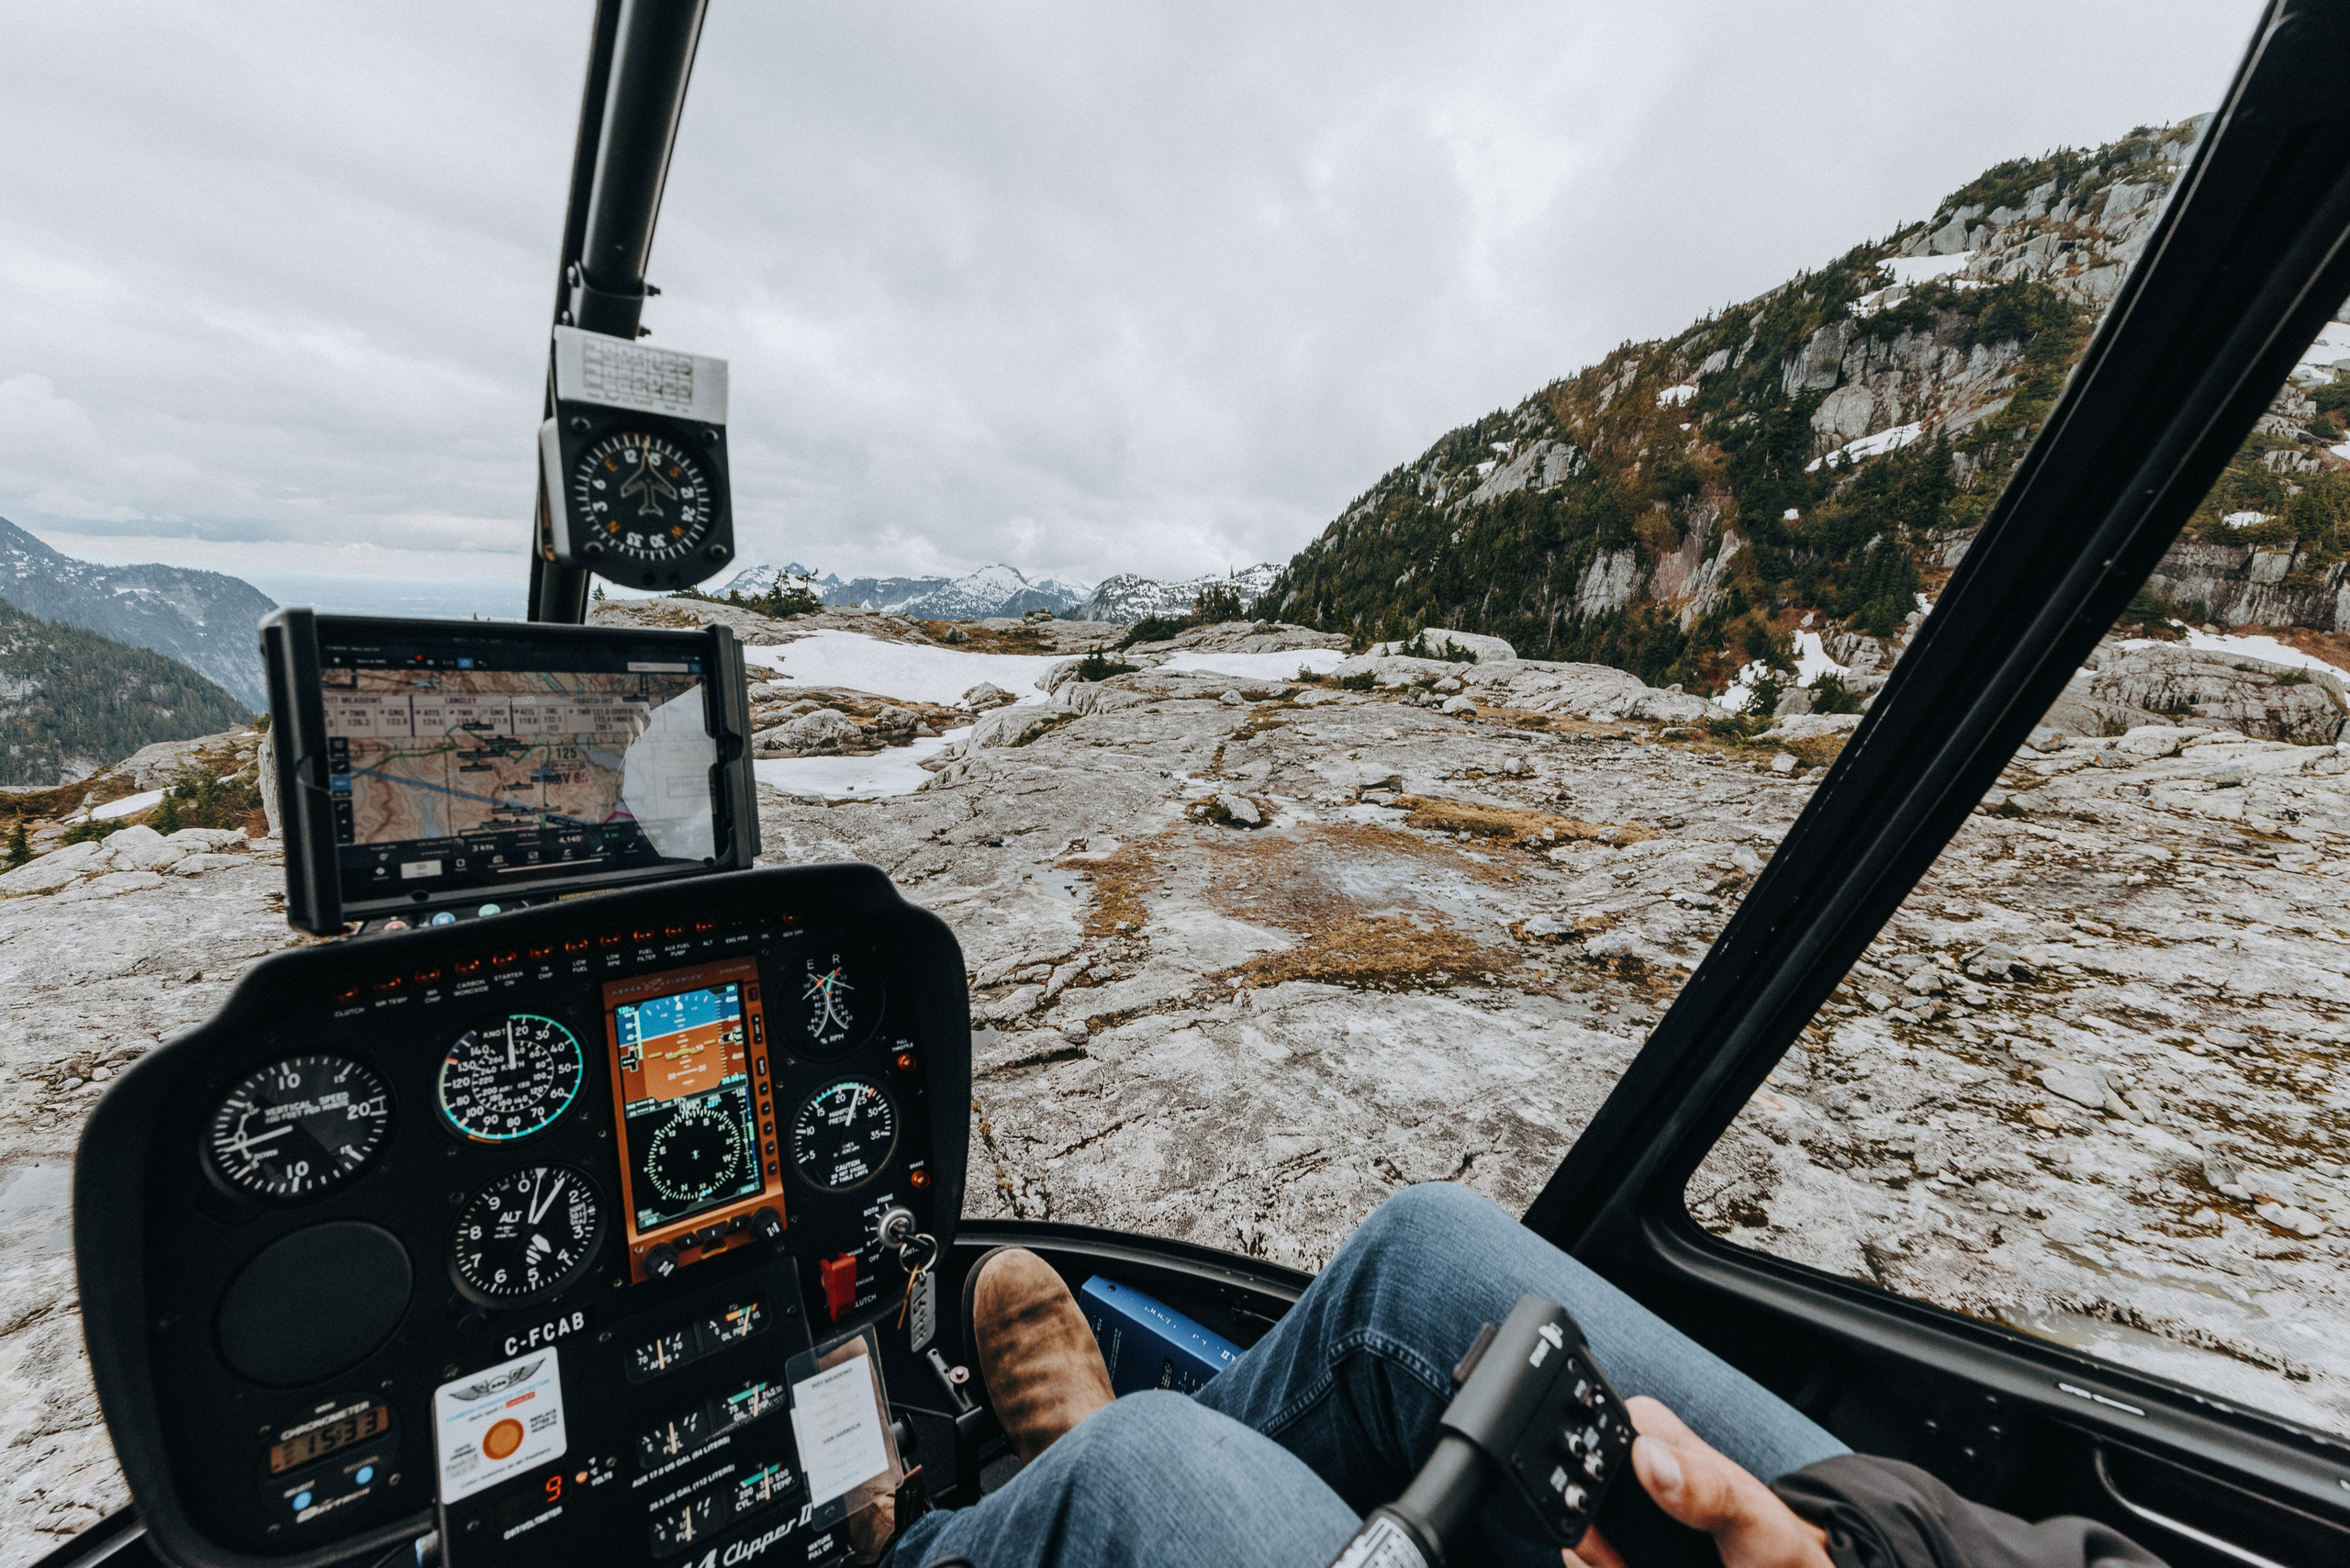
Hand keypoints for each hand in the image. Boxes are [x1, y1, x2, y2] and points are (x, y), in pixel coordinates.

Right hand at [1564, 1397, 1832, 1567]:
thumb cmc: (1775, 1548)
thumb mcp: (1751, 1519)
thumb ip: (1707, 1488)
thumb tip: (1649, 1457)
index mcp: (1652, 1438)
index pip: (1586, 1441)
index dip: (1589, 1486)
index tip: (1614, 1528)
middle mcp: (1628, 1470)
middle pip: (1569, 1499)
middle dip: (1591, 1543)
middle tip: (1626, 1563)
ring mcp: (1622, 1515)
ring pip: (1572, 1541)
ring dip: (1599, 1565)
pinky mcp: (1619, 1549)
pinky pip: (1586, 1565)